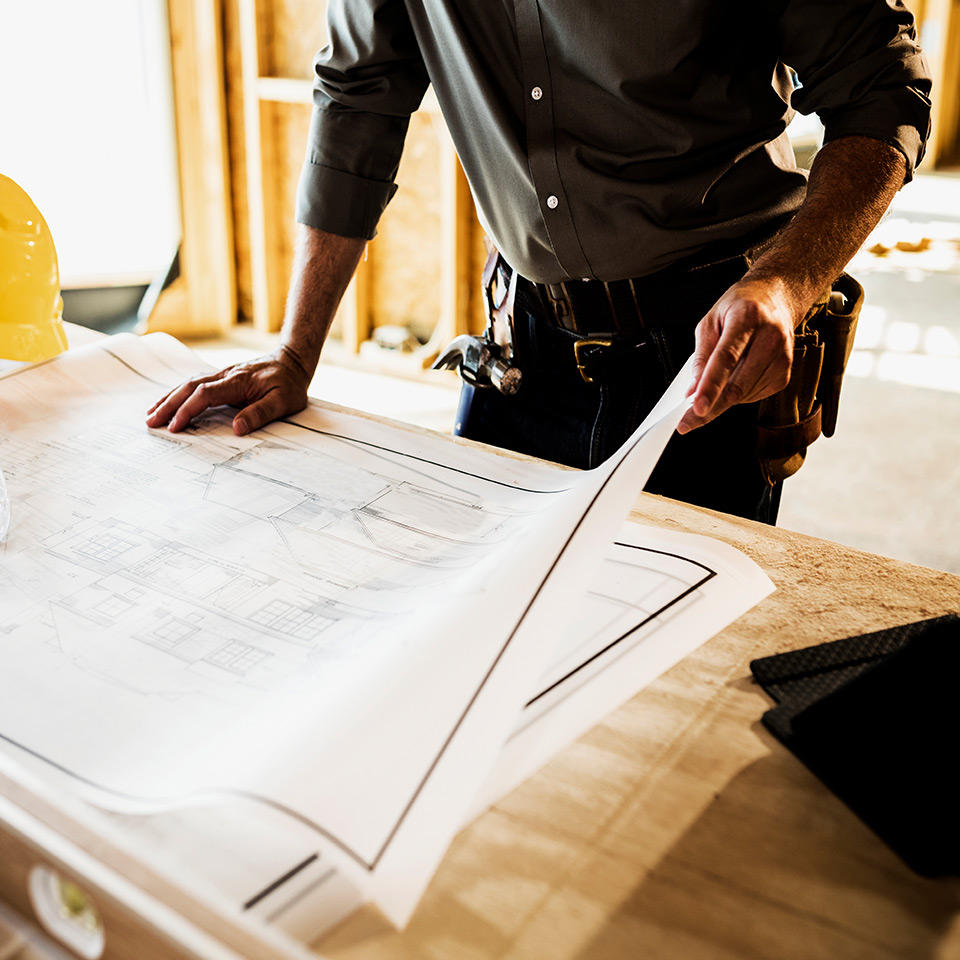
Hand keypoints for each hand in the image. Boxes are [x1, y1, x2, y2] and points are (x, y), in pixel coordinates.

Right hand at [145, 345, 312, 435]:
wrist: (292, 361)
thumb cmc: (290, 383)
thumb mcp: (284, 402)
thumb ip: (260, 413)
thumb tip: (237, 428)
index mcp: (238, 381)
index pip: (205, 395)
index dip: (188, 410)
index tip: (175, 426)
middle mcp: (225, 376)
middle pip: (189, 388)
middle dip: (168, 405)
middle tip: (150, 422)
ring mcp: (222, 375)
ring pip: (188, 384)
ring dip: (169, 398)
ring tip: (151, 414)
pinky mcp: (222, 378)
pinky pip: (195, 385)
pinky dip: (178, 393)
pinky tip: (169, 402)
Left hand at [677, 277, 800, 434]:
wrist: (775, 300)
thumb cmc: (739, 308)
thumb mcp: (711, 322)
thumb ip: (701, 356)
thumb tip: (693, 390)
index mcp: (747, 318)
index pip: (726, 358)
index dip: (710, 386)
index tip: (696, 406)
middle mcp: (770, 337)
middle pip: (737, 384)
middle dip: (710, 408)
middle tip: (687, 421)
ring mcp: (782, 357)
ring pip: (744, 395)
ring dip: (721, 399)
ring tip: (713, 384)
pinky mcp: (784, 374)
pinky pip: (753, 396)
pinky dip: (737, 395)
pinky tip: (734, 378)